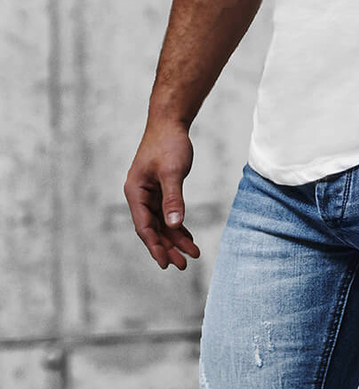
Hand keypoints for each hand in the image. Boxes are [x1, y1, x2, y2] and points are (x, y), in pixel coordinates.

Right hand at [124, 121, 200, 269]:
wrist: (170, 123)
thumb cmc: (168, 144)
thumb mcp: (172, 172)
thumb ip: (173, 199)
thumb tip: (174, 225)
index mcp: (135, 192)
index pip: (144, 227)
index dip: (155, 247)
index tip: (166, 264)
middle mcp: (139, 196)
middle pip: (153, 230)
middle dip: (168, 248)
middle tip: (183, 266)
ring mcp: (149, 195)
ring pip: (162, 225)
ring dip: (176, 240)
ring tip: (193, 255)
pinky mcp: (160, 191)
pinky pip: (168, 216)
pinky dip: (178, 228)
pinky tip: (189, 239)